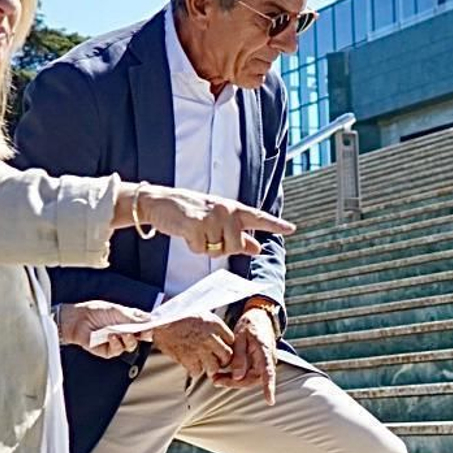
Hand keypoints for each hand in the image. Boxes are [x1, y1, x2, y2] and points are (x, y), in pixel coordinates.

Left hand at [57, 301, 152, 358]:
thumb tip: (149, 319)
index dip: (151, 326)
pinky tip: (110, 336)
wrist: (77, 319)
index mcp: (130, 321)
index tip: (156, 325)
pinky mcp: (107, 351)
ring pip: (131, 346)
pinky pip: (117, 351)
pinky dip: (116, 344)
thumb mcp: (117, 310)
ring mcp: (117, 342)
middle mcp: (125, 333)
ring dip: (129, 340)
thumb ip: (133, 317)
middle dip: (144, 335)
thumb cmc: (95, 311)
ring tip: (122, 332)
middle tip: (144, 331)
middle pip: (142, 338)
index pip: (145, 326)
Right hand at [126, 185, 295, 255]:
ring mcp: (212, 217)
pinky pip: (201, 249)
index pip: (258, 217)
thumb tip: (258, 249)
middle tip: (208, 237)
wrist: (161, 202)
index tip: (292, 229)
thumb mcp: (218, 221)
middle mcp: (226, 210)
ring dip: (206, 247)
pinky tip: (187, 233)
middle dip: (222, 248)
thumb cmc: (191, 213)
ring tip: (196, 232)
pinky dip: (193, 247)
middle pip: (236, 246)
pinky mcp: (197, 225)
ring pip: (218, 250)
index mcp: (233, 208)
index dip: (275, 225)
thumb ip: (240, 235)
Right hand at [150, 313, 235, 379]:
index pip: (231, 340)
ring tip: (205, 365)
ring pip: (214, 367)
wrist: (159, 322)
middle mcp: (210, 337)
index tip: (222, 348)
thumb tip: (221, 336)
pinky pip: (197, 371)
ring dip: (210, 368)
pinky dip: (195, 370)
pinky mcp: (188, 358)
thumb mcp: (201, 314)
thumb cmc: (178, 316)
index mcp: (214, 324)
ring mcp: (199, 349)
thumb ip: (213, 326)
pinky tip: (192, 365)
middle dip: (223, 360)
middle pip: (227, 355)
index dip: (227, 346)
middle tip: (217, 361)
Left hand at [215, 305, 277, 404]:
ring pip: (250, 379)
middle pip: (253, 379)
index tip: (270, 400)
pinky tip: (224, 375)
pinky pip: (249, 374)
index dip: (268, 387)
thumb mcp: (240, 337)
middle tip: (215, 380)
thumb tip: (238, 376)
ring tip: (216, 378)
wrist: (260, 318)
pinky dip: (236, 376)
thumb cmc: (250, 325)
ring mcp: (264, 363)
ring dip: (234, 381)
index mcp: (265, 351)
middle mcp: (268, 359)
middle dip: (235, 384)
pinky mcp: (259, 364)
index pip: (268, 372)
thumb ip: (239, 356)